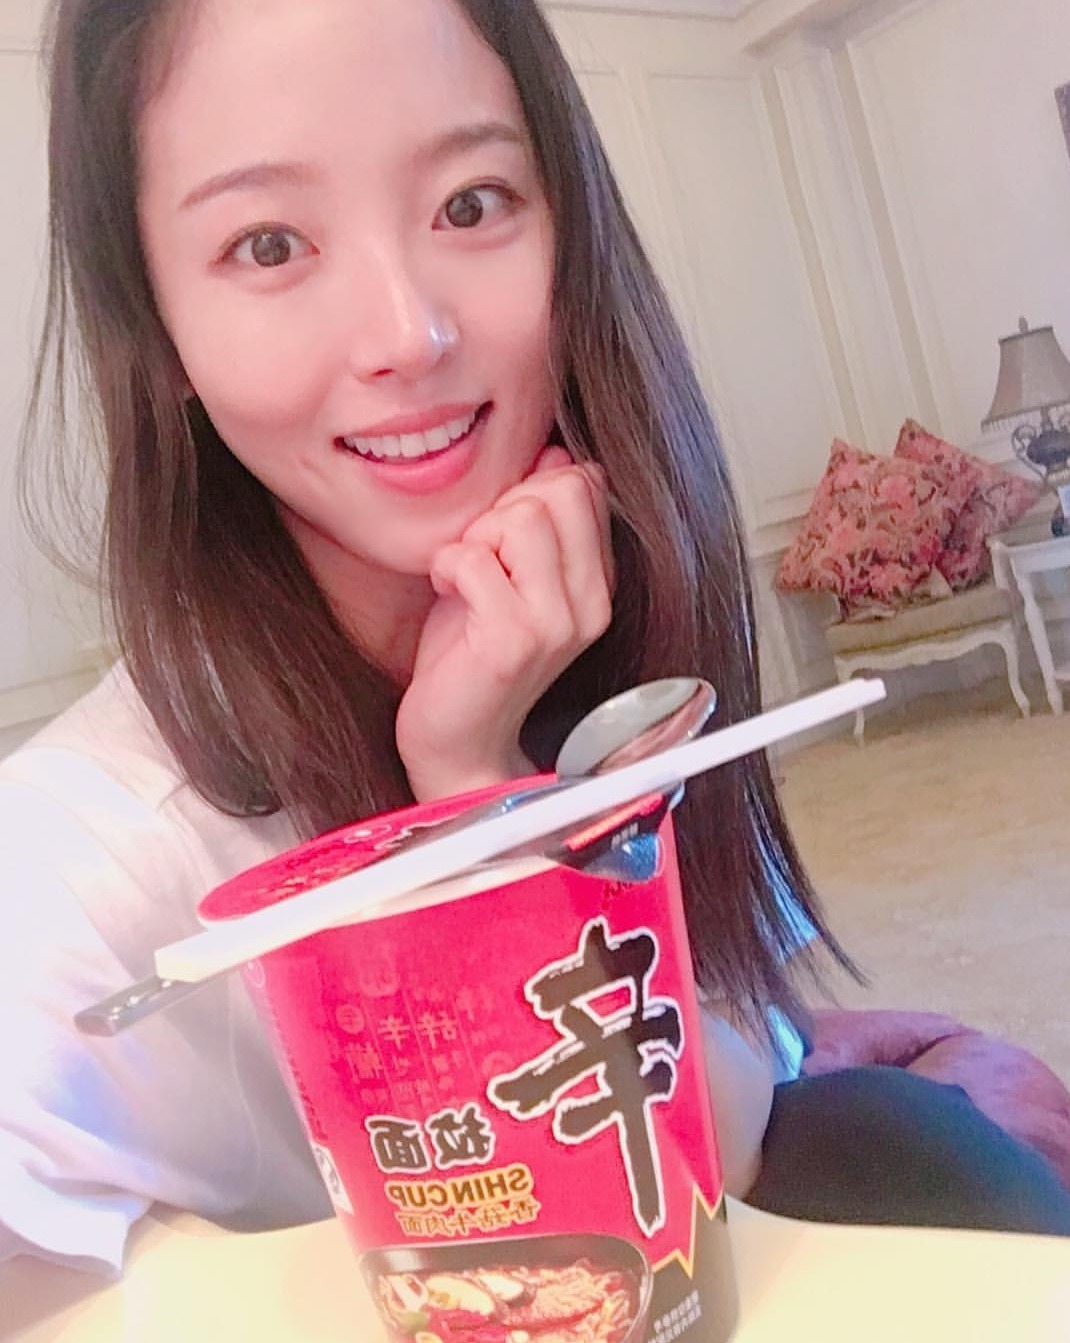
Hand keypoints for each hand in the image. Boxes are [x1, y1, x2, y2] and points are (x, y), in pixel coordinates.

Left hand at [396, 446, 614, 800]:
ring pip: (522, 517)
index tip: (502, 537)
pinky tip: (447, 595)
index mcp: (598, 583)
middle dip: (502, 511)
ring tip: (465, 578)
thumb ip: (535, 520)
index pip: (584, 482)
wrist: (457, 739)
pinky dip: (446, 567)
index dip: (530, 491)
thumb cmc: (471, 656)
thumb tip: (556, 453)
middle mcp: (591, 603)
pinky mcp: (515, 640)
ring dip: (476, 538)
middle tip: (480, 558)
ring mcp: (558, 623)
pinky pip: (474, 559)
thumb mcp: (511, 575)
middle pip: (557, 490)